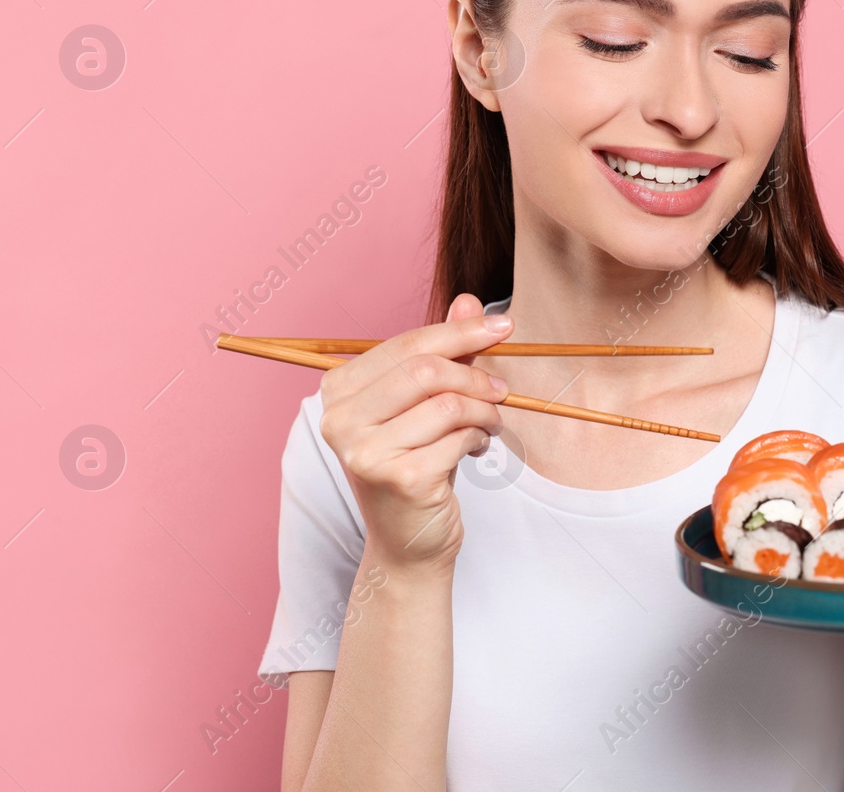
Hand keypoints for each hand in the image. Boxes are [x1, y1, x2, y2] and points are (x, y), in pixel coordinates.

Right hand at [317, 293, 511, 575]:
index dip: (461, 332)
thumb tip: (471, 301)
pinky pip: (458, 439)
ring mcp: (365, 452)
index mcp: (339, 391)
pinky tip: (475, 451)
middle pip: (424, 370)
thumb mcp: (427, 404)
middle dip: (476, 376)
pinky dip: (479, 439)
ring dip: (484, 412)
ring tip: (490, 426)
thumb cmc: (416, 465)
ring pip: (447, 405)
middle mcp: (340, 420)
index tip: (504, 326)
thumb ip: (445, 352)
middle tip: (502, 392)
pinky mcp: (399, 479)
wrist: (408, 543)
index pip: (406, 345)